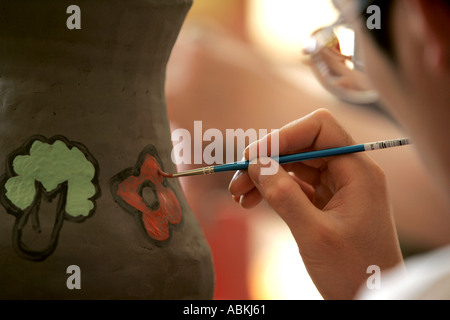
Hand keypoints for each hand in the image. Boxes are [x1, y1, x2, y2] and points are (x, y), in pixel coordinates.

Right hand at [229, 109, 404, 298]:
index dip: (284, 136)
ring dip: (265, 175)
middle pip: (302, 146)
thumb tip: (256, 163)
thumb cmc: (353, 271)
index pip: (320, 129)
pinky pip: (295, 186)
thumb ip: (284, 195)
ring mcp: (338, 187)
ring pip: (294, 166)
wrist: (371, 299)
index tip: (253, 156)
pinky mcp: (326, 202)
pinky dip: (272, 190)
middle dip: (267, 159)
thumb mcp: (314, 234)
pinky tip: (252, 201)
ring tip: (239, 195)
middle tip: (238, 180)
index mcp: (358, 172)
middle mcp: (349, 172)